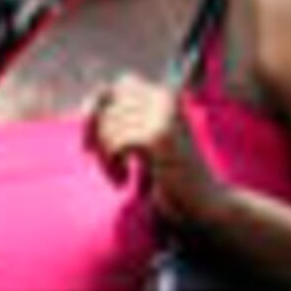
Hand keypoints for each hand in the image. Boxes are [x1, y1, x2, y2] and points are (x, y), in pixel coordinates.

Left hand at [84, 74, 223, 228]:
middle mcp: (165, 97)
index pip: (113, 88)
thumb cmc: (169, 174)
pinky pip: (117, 141)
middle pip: (107, 107)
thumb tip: (85, 106)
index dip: (96, 112)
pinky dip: (113, 163)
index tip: (94, 141)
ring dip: (105, 156)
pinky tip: (124, 180)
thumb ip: (120, 118)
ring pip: (109, 126)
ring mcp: (164, 115)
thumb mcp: (142, 138)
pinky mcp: (161, 136)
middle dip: (98, 138)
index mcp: (163, 93)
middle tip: (109, 165)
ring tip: (118, 175)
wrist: (204, 203)